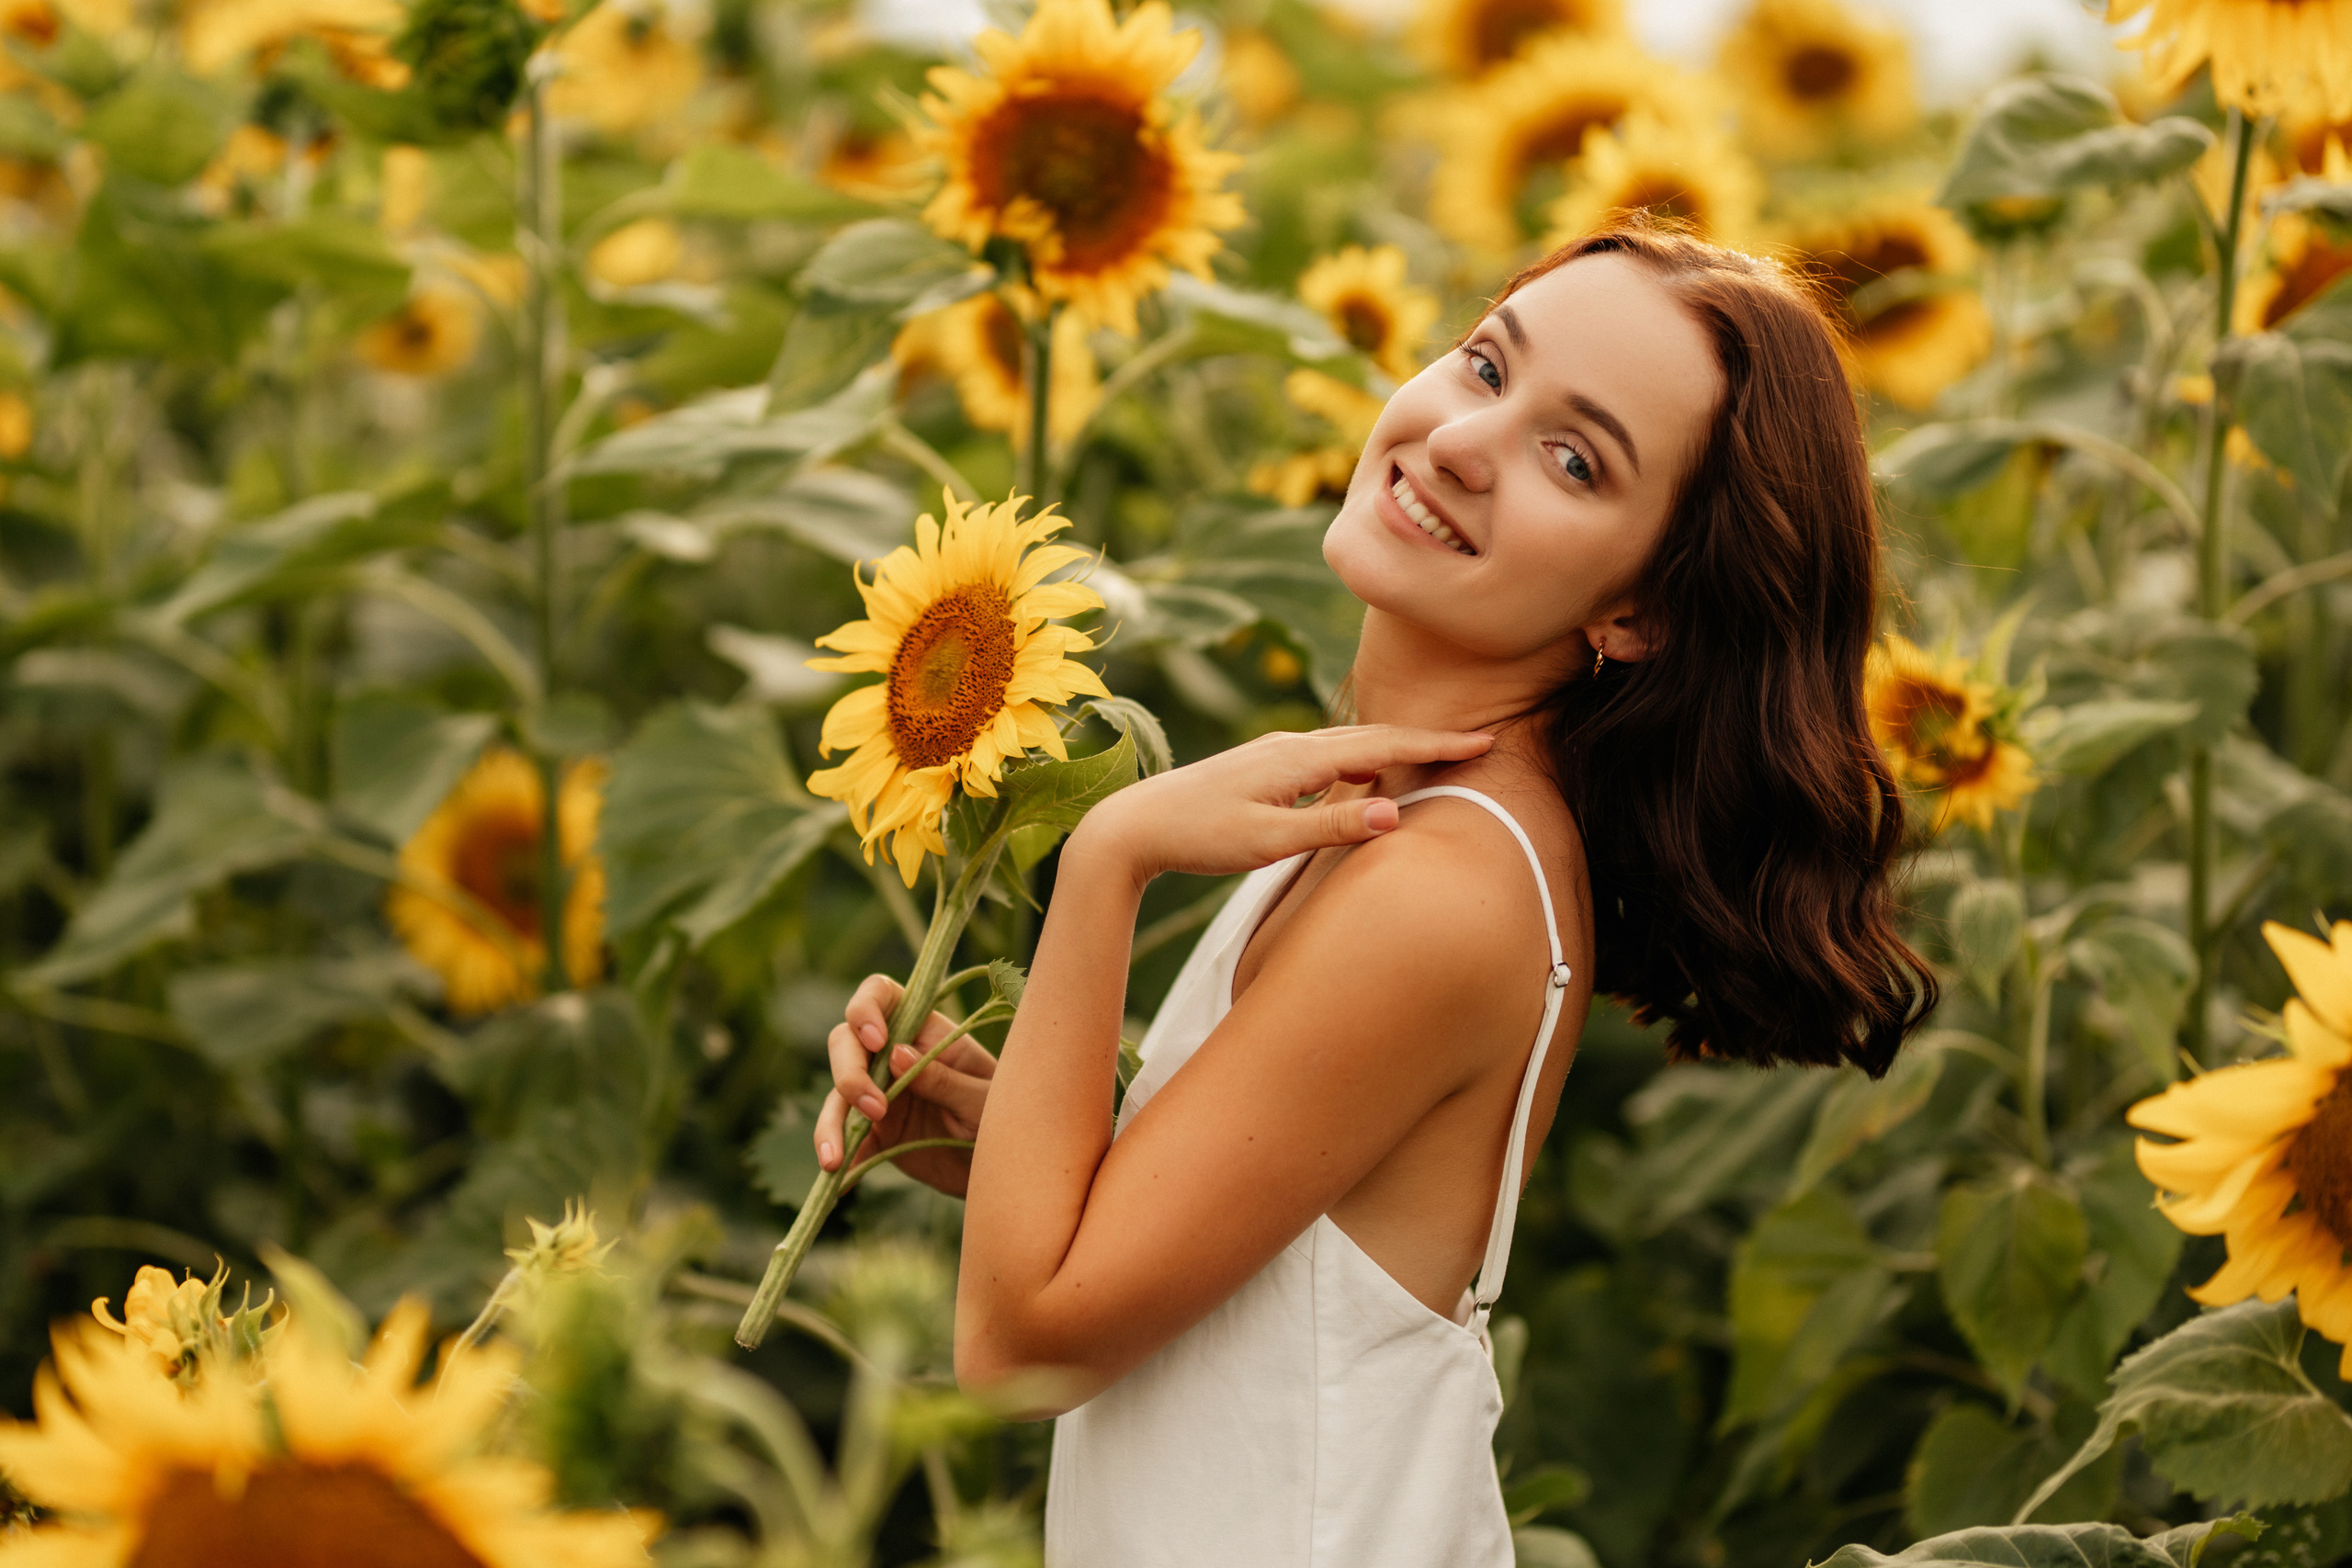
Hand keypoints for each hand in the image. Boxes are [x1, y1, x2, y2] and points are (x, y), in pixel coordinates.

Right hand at [816, 973, 995, 1197]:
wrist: (1007, 1170)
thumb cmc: (1008, 1119)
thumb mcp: (985, 1100)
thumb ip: (945, 1080)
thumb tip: (896, 1055)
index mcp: (926, 1031)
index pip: (880, 995)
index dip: (866, 1009)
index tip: (877, 1041)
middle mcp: (894, 1057)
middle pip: (845, 1042)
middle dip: (848, 1072)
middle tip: (874, 1109)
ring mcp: (880, 1094)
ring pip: (836, 1094)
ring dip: (830, 1123)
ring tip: (834, 1159)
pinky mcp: (875, 1134)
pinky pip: (846, 1140)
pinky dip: (839, 1159)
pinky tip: (839, 1183)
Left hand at [1068, 724, 1493, 884]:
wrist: (1134, 825)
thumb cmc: (1198, 837)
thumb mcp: (1268, 840)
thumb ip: (1332, 826)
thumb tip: (1394, 811)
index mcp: (1299, 758)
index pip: (1384, 745)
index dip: (1436, 744)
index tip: (1484, 741)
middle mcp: (1291, 746)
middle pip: (1373, 736)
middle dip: (1426, 739)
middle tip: (1478, 742)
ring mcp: (1276, 753)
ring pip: (1350, 742)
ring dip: (1395, 745)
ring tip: (1435, 753)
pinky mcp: (1264, 767)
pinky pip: (1329, 753)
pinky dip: (1362, 757)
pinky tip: (1365, 770)